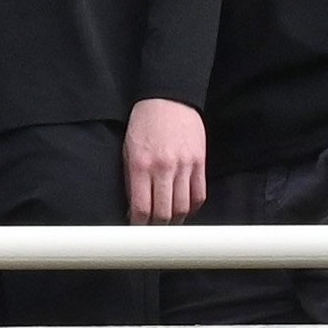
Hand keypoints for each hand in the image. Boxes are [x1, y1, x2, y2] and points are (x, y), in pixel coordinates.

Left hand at [120, 99, 212, 225]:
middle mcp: (163, 168)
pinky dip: (193, 207)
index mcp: (140, 165)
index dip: (139, 224)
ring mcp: (184, 165)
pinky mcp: (200, 162)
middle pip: (164, 213)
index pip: (142, 208)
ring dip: (176, 220)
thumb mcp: (128, 149)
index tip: (137, 228)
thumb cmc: (145, 123)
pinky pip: (199, 194)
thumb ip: (130, 179)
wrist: (168, 98)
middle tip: (153, 229)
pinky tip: (185, 208)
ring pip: (183, 207)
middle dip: (157, 227)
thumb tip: (134, 207)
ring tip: (169, 221)